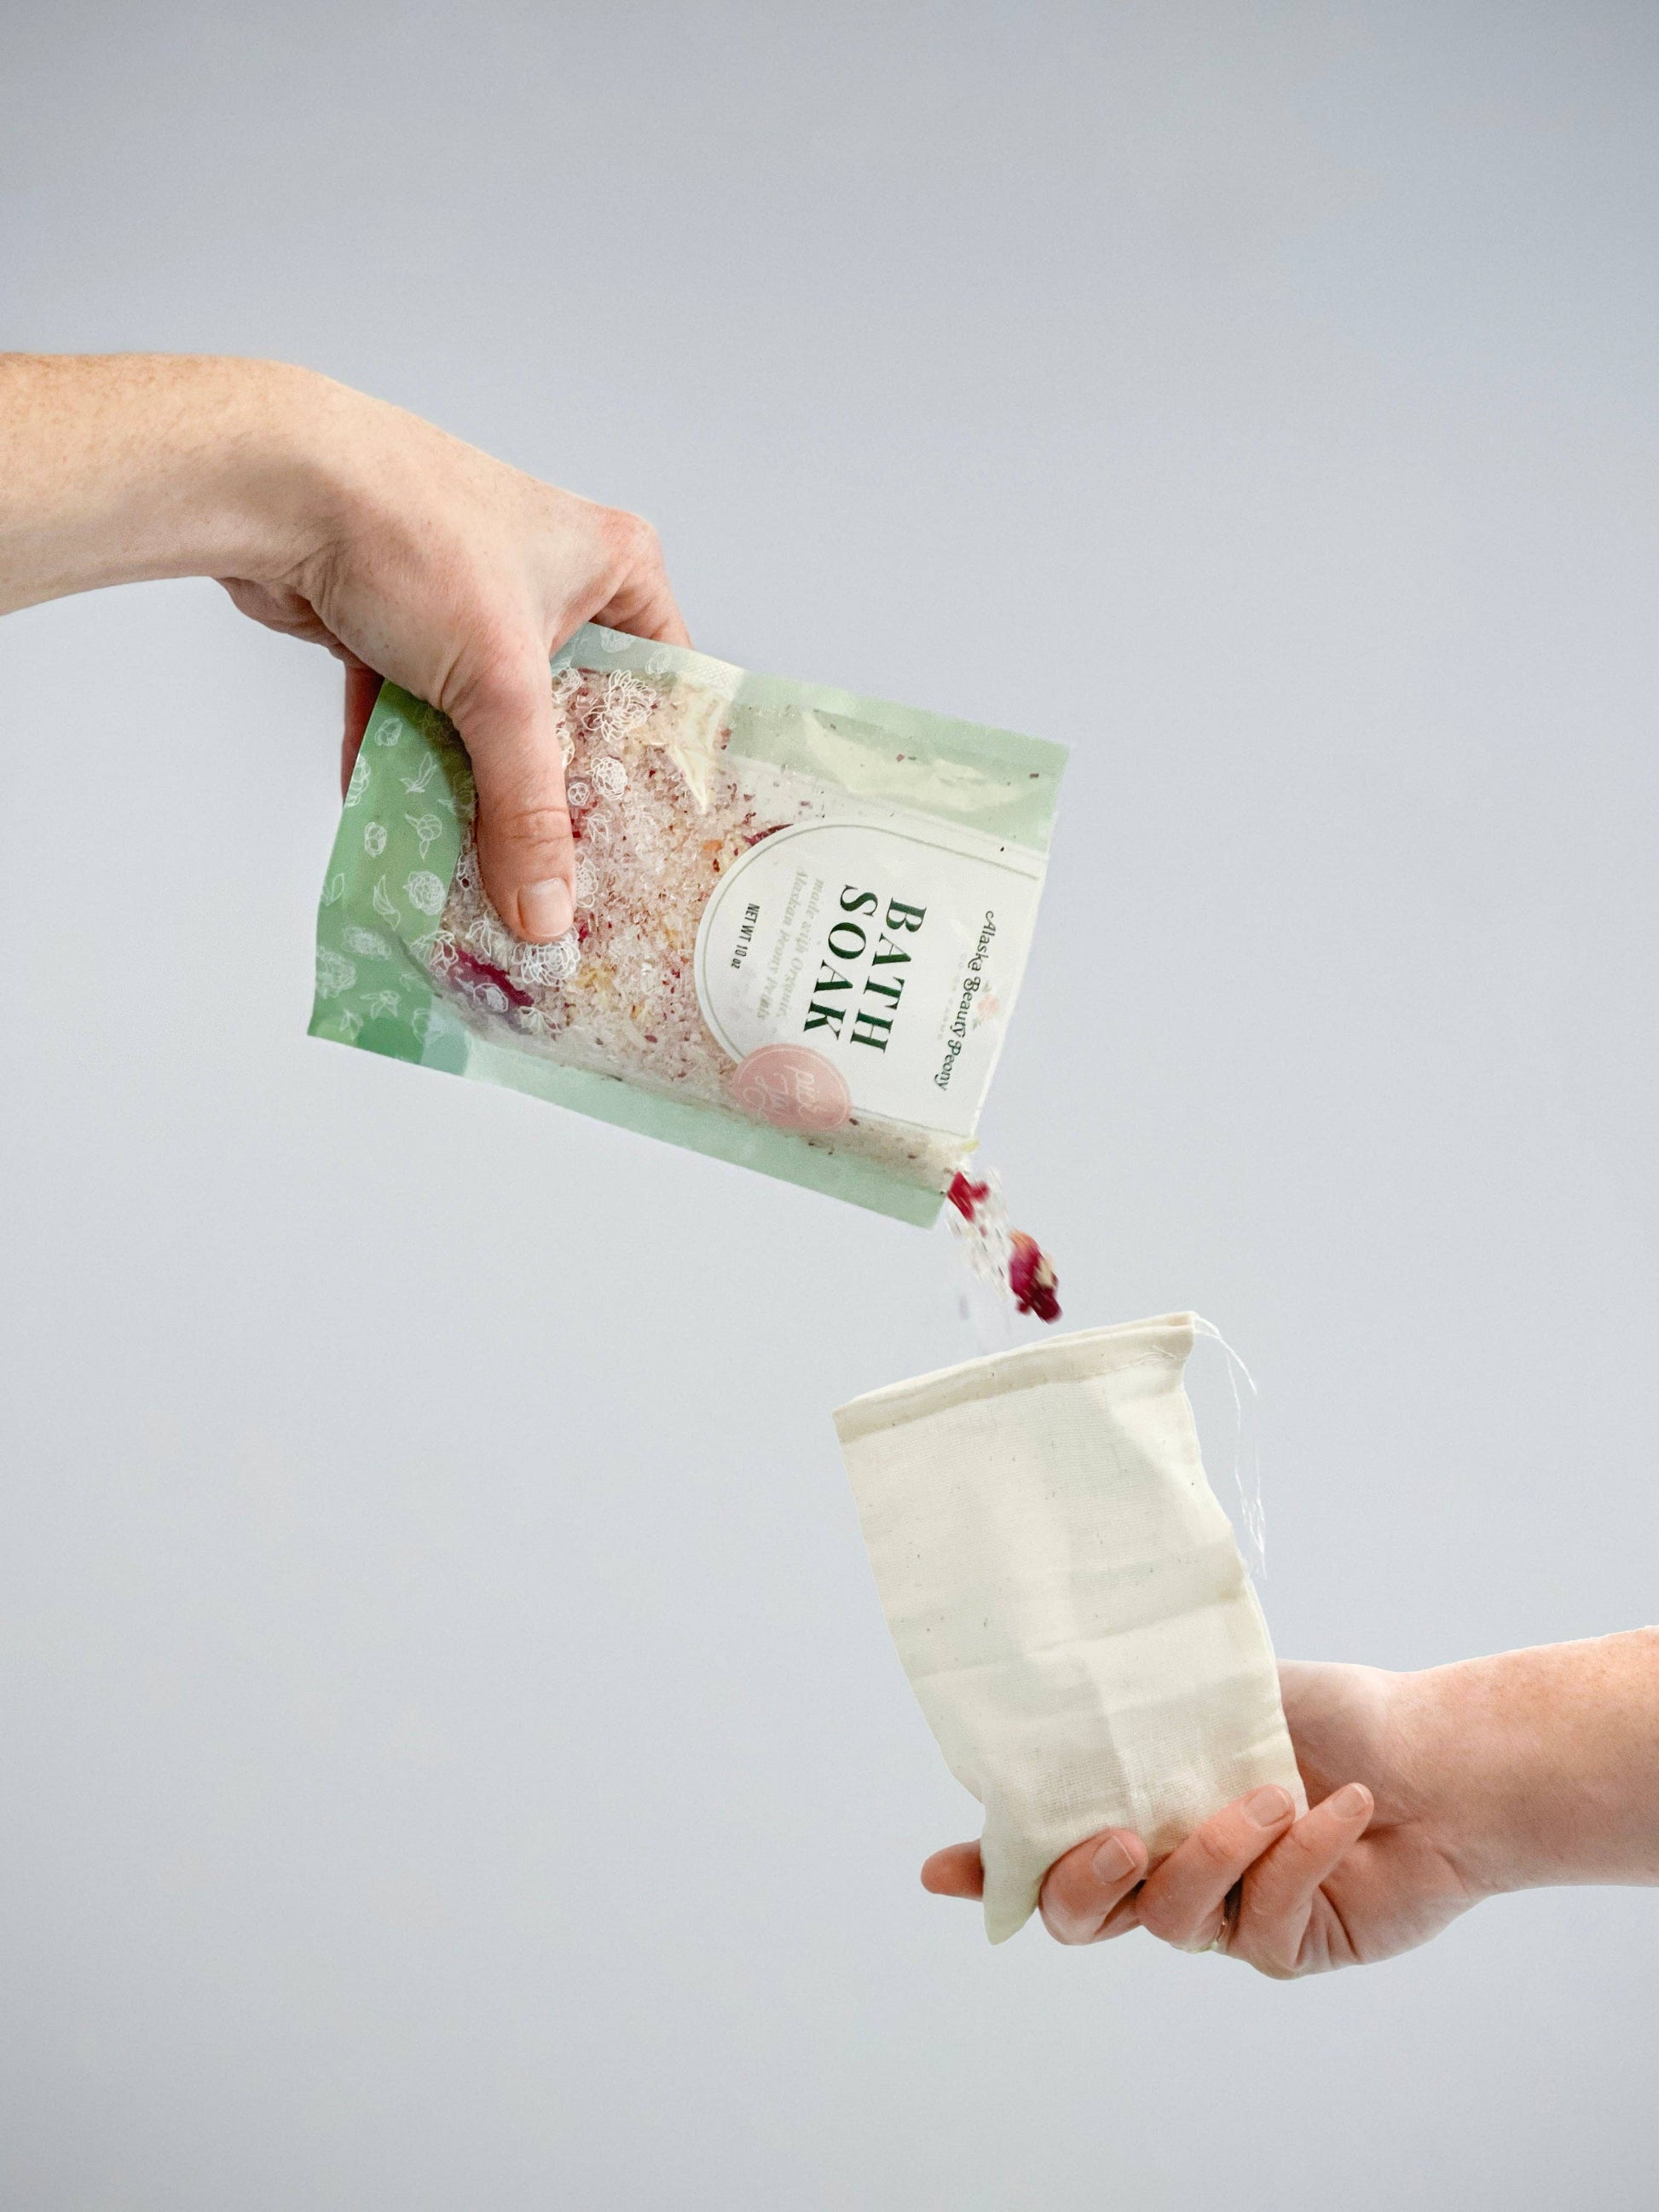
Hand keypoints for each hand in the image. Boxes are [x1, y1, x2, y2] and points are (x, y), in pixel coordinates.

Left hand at [0, 354, 688, 943]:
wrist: (273, 486)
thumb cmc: (413, 535)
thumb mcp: (498, 689)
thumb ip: (525, 811)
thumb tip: (546, 916)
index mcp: (611, 567)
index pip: (663, 685)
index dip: (656, 771)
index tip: (652, 850)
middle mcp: (550, 580)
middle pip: (571, 720)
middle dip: (553, 799)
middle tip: (564, 882)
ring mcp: (472, 603)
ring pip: (489, 726)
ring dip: (474, 794)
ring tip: (480, 876)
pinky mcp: (402, 626)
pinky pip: (419, 719)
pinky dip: (406, 768)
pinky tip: (400, 833)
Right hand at [922, 1661, 1476, 1976]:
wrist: (1438, 1758)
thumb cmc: (1333, 1714)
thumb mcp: (1224, 1698)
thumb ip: (1147, 1714)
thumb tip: (1068, 1694)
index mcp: (1140, 1803)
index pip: (1043, 1842)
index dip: (987, 1865)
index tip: (936, 1868)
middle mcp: (1169, 1868)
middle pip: (1079, 1913)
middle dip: (1081, 1882)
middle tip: (1122, 1839)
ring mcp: (1225, 1914)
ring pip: (1170, 1918)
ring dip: (1218, 1849)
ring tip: (1275, 1792)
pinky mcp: (1288, 1947)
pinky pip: (1262, 1925)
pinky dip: (1298, 1858)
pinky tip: (1341, 1815)